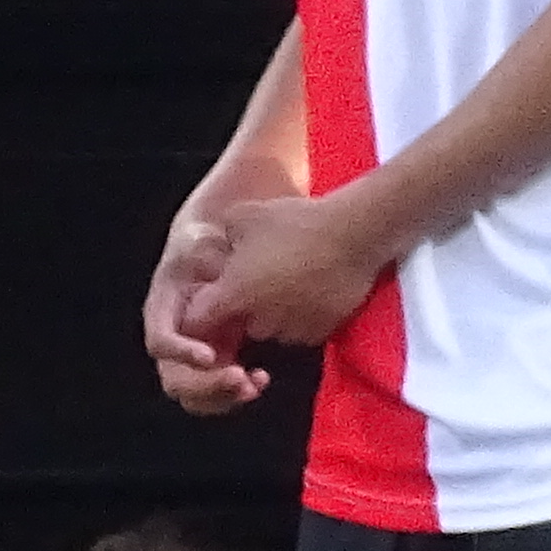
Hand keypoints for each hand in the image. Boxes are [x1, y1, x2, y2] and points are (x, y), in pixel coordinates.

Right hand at [144, 205, 267, 413]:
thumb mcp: (204, 244)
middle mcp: (173, 340)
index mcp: (163, 310)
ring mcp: (192, 356)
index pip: (160, 341)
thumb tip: (212, 281)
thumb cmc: (210, 243)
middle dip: (207, 385)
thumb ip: (206, 260)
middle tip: (239, 379)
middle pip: (176, 379)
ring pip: (195, 396)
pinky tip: (261, 379)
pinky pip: (219, 392)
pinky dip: (238, 392)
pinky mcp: (215, 363)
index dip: (182, 352)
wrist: (222, 249)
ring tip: (253, 385)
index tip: (210, 356)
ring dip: (223, 397)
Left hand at [172, 188, 390, 358]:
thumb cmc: (296, 221)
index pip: (197, 321)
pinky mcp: (319, 334)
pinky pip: (300, 330)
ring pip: (271, 329)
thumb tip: (217, 247)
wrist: (353, 234)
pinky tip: (312, 288)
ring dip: (274, 312)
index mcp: (233, 295)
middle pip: (239, 325)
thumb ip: (221, 237)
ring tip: (290, 278)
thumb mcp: (244, 215)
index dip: (203, 309)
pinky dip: (302, 316)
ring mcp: (290, 331)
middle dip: (244, 307)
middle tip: (261, 275)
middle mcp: (257, 321)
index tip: (215, 293)